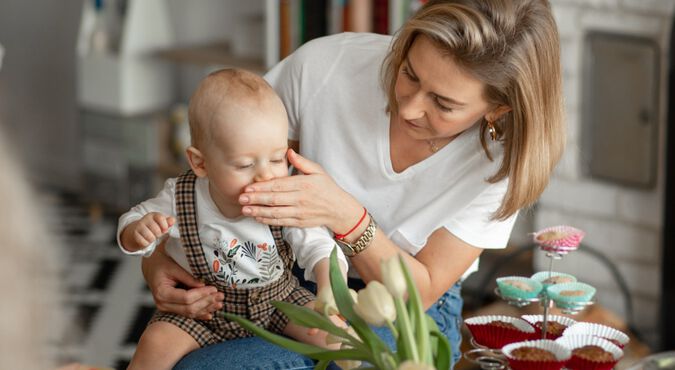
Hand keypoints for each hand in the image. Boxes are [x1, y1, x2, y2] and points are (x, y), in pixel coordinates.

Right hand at [132, 212, 174, 247]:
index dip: (165, 226)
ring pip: (151, 237)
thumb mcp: (161, 224)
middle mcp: (145, 219)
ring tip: (150, 236)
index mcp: (153, 215)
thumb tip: (173, 220)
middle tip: (155, 233)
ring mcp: (139, 226)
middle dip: (158, 234)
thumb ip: (168, 222)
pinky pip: (144, 242)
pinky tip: (144, 239)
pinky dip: (146, 243)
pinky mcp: (134, 234)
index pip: (161, 218)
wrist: (136, 231)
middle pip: (157, 230)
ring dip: (152, 240)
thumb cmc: (152, 227)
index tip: (164, 229)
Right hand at [141, 243, 223, 319]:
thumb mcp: (174, 267)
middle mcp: (162, 304)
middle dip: (207, 302)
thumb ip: (188, 277)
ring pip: (189, 313)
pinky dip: (199, 313)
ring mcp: (166, 308)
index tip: (214, 288)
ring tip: (219, 303)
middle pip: (189, 308)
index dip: (202, 294)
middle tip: (221, 296)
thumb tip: (204, 285)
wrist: (152, 266)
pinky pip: (187, 314)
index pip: (186, 298)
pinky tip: (210, 313)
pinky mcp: (171, 309)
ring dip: (206, 309)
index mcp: (162, 293)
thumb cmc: (162, 263)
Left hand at [239, 149, 361, 232]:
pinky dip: (268, 220)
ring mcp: (300, 212)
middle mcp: (300, 199)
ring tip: (245, 210)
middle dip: (256, 199)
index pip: (279, 186)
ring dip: (258, 211)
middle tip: (241, 198)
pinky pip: (281, 222)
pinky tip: (257, 217)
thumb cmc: (328, 188)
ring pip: (275, 213)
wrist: (340, 209)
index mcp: (303, 184)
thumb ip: (302, 162)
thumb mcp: (318, 170)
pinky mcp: (299, 222)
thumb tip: (288, 152)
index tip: (249, 187)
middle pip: (274, 200)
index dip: (262, 187)